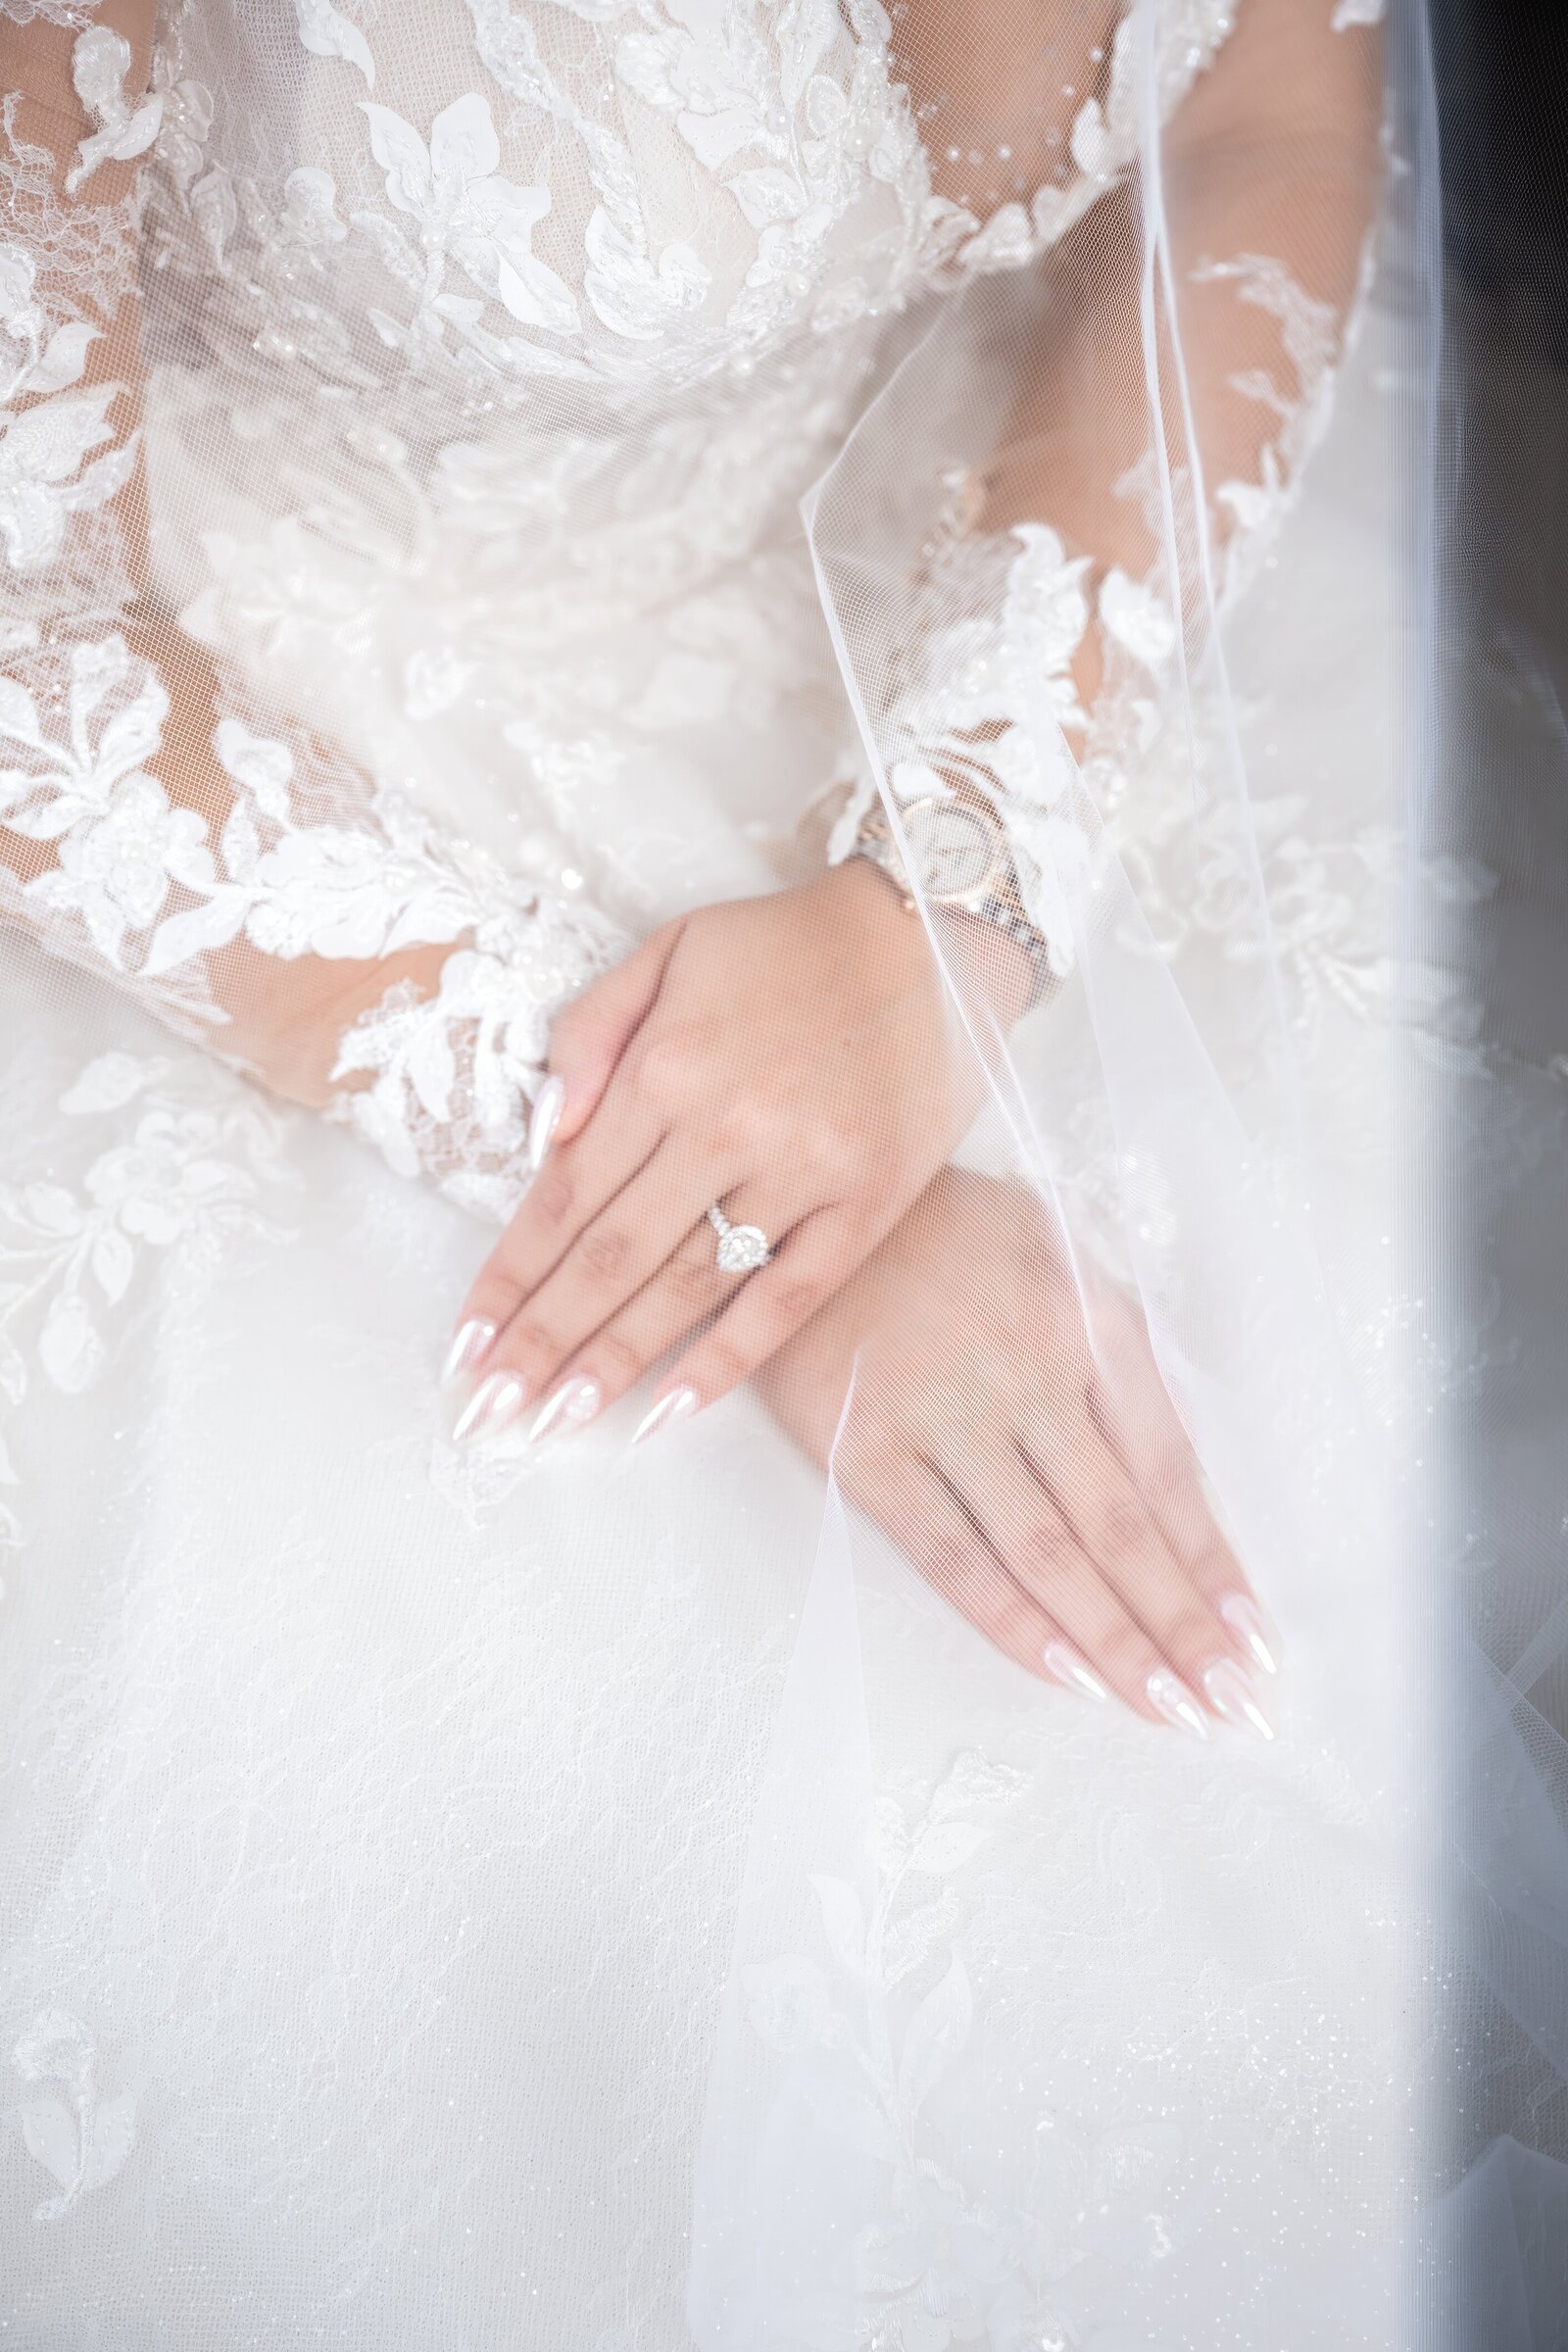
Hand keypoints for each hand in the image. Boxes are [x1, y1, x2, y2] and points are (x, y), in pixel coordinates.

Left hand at [446, 861, 1034, 1441]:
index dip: (507, 1277)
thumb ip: (589, 1034)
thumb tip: (542, 1134)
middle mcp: (722, 1129)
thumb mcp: (664, 950)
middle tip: (488, 1411)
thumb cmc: (786, 948)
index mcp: (664, 1068)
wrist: (930, 935)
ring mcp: (799, 1175)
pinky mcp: (863, 1207)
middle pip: (610, 1258)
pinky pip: (785, 1300)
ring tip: (553, 1423)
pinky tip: (669, 1410)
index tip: (464, 1341)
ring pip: (685, 1289)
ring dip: (613, 1362)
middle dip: (541, 1341)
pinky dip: (725, 1360)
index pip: (562, 1197)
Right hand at [759, 1168, 1280, 1738]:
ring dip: (1116, 1643)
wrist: (807, 1207)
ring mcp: (947, 1418)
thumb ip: (1112, 1340)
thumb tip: (1170, 1446)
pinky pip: (952, 1556)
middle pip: (1123, 1526)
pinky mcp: (868, 1451)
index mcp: (1087, 1321)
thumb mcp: (1053, 1244)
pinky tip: (1065, 1673)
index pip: (1169, 1467)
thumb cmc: (941, 1227)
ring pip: (1050, 1554)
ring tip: (1169, 1709)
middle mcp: (1030, 1374)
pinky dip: (1012, 1622)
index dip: (1214, 1561)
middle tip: (1232, 1704)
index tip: (1252, 1634)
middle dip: (1184, 1626)